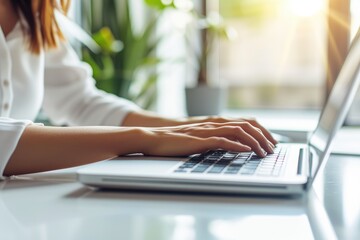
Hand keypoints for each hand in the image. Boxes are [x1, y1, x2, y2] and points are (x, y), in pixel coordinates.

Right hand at [140, 121, 274, 156]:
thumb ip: (214, 140)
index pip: (245, 122)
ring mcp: (207, 131)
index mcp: (215, 123)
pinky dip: (236, 146)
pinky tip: (245, 151)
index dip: (261, 130)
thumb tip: (231, 147)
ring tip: (263, 152)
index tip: (270, 141)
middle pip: (246, 125)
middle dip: (263, 137)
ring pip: (238, 131)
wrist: (155, 139)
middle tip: (273, 149)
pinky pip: (222, 141)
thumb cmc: (175, 141)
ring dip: (254, 142)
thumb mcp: (200, 139)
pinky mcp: (200, 140)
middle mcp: (214, 124)